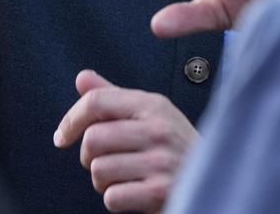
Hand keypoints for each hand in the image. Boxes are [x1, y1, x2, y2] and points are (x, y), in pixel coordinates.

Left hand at [54, 70, 197, 212]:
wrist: (217, 184)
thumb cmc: (175, 150)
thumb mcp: (150, 117)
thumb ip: (114, 98)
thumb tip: (82, 78)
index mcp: (153, 105)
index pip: (97, 101)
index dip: (71, 119)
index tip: (62, 137)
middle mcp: (159, 129)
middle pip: (92, 138)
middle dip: (90, 157)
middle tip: (107, 163)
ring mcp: (161, 161)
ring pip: (99, 170)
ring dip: (104, 182)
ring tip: (126, 179)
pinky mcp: (161, 192)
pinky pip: (112, 196)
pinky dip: (116, 201)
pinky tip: (135, 194)